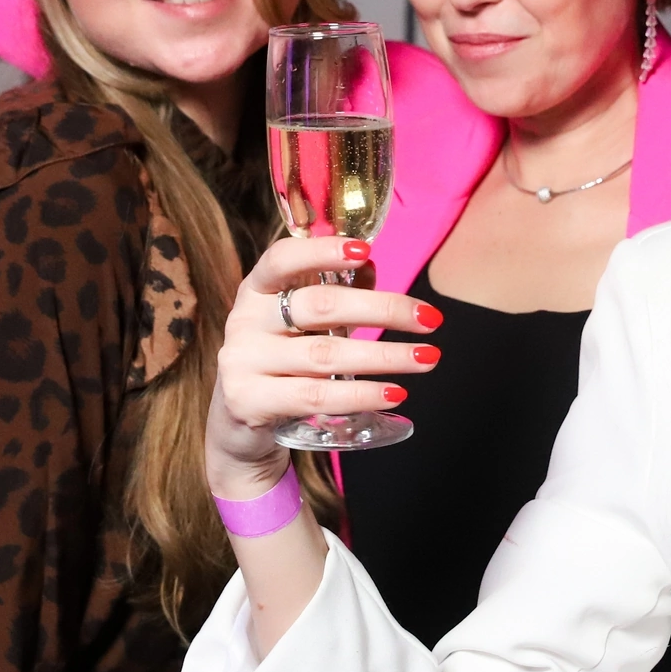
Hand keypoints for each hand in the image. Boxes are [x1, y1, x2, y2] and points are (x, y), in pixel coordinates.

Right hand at [204, 236, 441, 499]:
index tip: (366, 250)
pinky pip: (316, 395)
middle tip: (430, 319)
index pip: (282, 259)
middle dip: (382, 310)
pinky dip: (360, 395)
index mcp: (257, 290)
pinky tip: (394, 393)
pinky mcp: (248, 400)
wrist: (240, 420)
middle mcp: (244, 320)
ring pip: (324, 355)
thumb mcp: (304, 323)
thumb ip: (335, 293)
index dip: (321, 250)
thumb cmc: (282, 360)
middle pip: (319, 306)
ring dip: (384, 356)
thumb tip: (369, 266)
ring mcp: (242, 361)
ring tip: (426, 358)